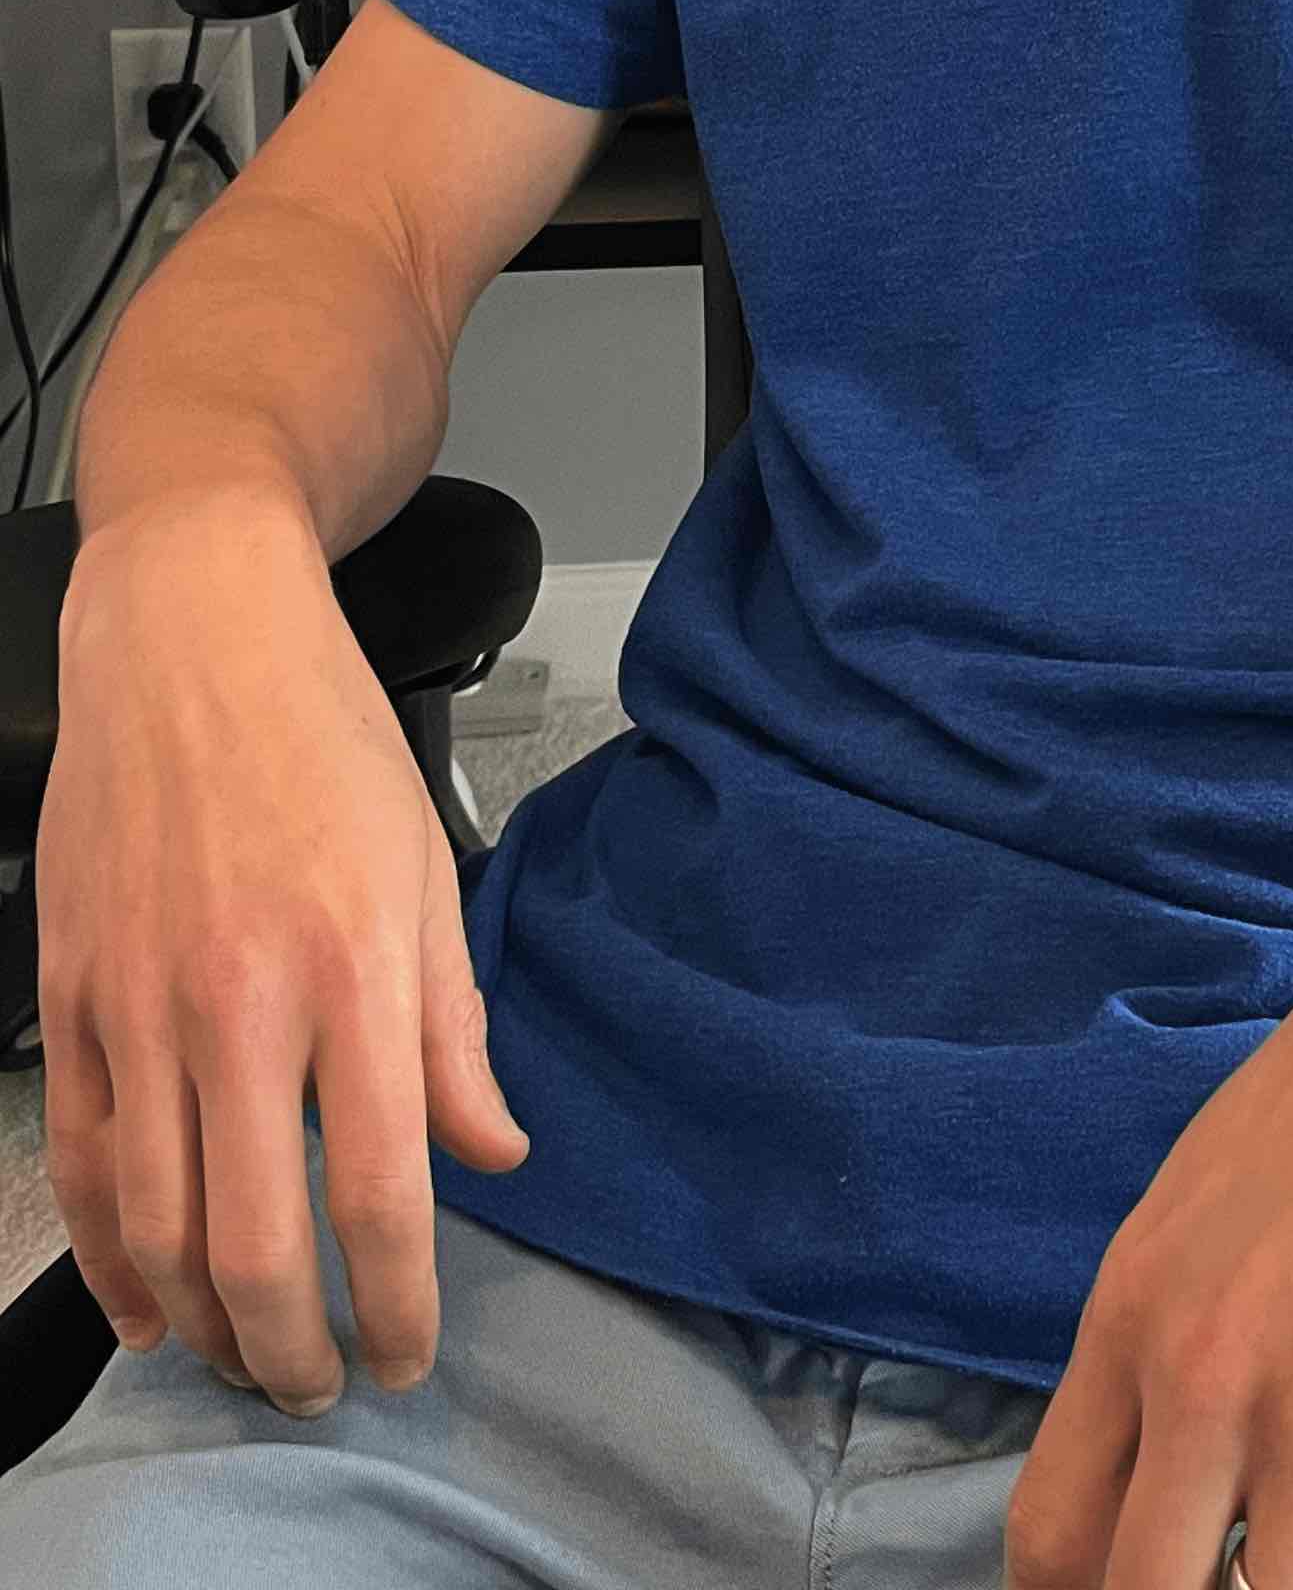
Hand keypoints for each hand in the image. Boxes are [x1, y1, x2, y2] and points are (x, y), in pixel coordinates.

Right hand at [38, 490, 530, 1417]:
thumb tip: (494, 1151)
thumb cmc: (322, 736)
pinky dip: (111, 1258)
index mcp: (353, 968)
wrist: (193, 634)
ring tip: (249, 1355)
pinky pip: (87, 1166)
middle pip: (258, 1244)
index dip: (398, 1302)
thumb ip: (454, 1029)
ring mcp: (142, 1005)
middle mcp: (241, 1002)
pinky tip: (149, 1302)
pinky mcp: (73, 995)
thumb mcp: (424, 868)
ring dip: (206, 1324)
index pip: (384, 1192)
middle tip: (324, 1383)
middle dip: (297, 1348)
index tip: (408, 1352)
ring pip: (160, 1229)